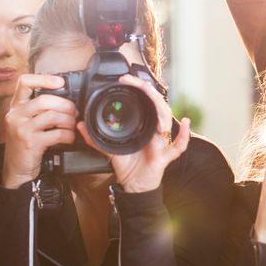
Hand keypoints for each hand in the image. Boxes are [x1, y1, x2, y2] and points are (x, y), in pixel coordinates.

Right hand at [2, 74, 77, 188]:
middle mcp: (15, 115)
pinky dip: (68, 135)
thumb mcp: (25, 123)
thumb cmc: (26, 144)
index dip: (44, 78)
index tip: (60, 82)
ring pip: (52, 116)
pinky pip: (56, 134)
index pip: (24, 82)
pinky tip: (69, 138)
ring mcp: (21, 129)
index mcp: (15, 107)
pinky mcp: (30, 143)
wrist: (17, 169)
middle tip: (74, 112)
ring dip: (68, 121)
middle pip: (44, 100)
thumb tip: (65, 98)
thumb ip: (37, 110)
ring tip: (72, 126)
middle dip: (65, 105)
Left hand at [80, 74, 189, 192]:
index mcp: (144, 127)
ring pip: (167, 121)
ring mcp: (161, 143)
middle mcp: (155, 131)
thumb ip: (94, 138)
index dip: (139, 89)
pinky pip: (178, 146)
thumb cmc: (128, 166)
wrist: (133, 186)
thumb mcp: (108, 149)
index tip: (127, 79)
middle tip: (137, 82)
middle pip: (158, 106)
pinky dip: (184, 135)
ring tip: (153, 97)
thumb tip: (80, 125)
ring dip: (161, 108)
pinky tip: (185, 123)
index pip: (144, 103)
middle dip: (149, 92)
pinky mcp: (164, 156)